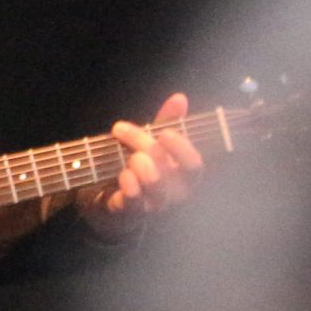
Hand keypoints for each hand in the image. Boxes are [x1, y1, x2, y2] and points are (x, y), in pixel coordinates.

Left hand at [79, 92, 202, 237]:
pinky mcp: (132, 213)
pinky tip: (123, 175)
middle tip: (120, 129)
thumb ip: (168, 121)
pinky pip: (133, 200)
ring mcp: (155, 206)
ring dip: (135, 162)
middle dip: (142, 143)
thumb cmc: (142, 167)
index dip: (181, 148)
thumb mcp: (154, 142)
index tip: (164, 132)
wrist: (115, 199)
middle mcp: (175, 195)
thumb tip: (179, 97)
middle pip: (166, 168)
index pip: (194, 165)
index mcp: (186, 177)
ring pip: (152, 183)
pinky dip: (126, 182)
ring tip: (125, 157)